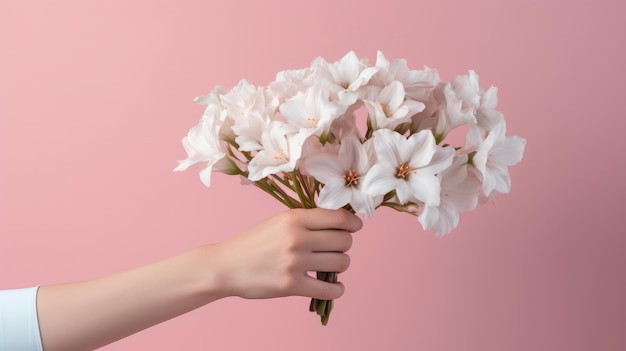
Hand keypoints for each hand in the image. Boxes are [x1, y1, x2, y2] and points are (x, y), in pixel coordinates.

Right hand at [208, 208, 362, 299]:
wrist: (226, 266)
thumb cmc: (254, 243)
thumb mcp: (279, 222)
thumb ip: (307, 221)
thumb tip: (342, 223)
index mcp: (294, 218)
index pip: (339, 218)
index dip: (353, 224)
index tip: (355, 227)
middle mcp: (297, 237)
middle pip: (344, 241)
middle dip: (344, 246)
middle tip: (334, 249)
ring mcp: (295, 262)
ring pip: (341, 263)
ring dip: (340, 266)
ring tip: (329, 267)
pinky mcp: (291, 286)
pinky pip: (330, 289)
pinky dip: (337, 289)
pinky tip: (333, 287)